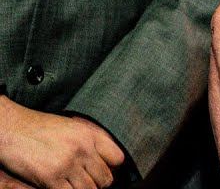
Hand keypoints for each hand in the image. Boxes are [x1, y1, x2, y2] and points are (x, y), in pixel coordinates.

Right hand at [0, 100, 124, 188]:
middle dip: (98, 183)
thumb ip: (91, 141)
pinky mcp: (51, 178)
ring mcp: (67, 164)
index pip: (118, 159)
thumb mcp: (72, 127)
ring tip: (73, 185)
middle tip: (86, 182)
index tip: (103, 171)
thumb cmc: (40, 128)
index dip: (111, 168)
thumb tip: (106, 160)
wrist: (12, 128)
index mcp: (90, 135)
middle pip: (105, 179)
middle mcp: (82, 149)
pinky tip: (61, 187)